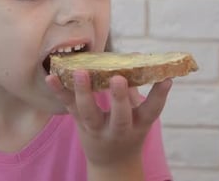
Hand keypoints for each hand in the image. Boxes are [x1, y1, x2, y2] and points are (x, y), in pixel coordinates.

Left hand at [45, 70, 171, 174]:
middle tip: (118, 79)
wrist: (112, 163)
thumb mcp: (139, 116)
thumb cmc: (129, 130)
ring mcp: (96, 129)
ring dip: (84, 92)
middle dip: (119, 98)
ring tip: (80, 72)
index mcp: (138, 125)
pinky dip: (59, 91)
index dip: (160, 95)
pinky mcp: (79, 124)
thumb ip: (137, 89)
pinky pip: (68, 107)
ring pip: (89, 113)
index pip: (152, 111)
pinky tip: (51, 77)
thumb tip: (135, 55)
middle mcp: (118, 130)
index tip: (167, 79)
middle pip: (120, 116)